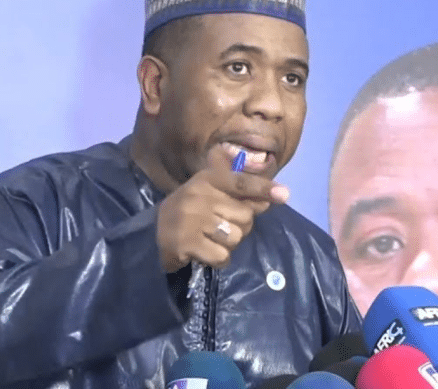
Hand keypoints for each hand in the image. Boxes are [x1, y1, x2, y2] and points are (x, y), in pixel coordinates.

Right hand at [156, 152, 289, 272]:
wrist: (153, 233)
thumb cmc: (191, 212)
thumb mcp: (212, 194)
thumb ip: (241, 194)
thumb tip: (273, 197)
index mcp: (207, 179)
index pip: (241, 182)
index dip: (263, 189)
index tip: (284, 194)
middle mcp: (198, 194)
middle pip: (244, 216)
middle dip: (240, 227)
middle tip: (220, 227)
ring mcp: (191, 218)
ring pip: (235, 237)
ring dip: (228, 244)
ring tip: (211, 239)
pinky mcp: (186, 242)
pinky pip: (221, 255)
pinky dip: (219, 259)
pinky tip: (206, 252)